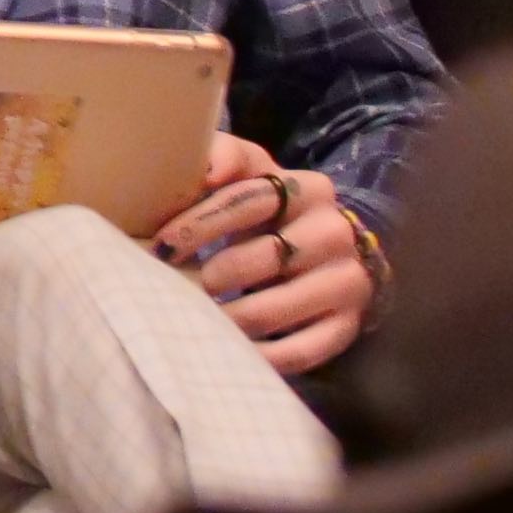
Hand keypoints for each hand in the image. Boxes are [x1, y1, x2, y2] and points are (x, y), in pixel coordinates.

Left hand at [158, 135, 370, 372]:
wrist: (326, 251)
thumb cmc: (267, 208)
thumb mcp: (251, 171)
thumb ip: (225, 156)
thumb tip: (206, 169)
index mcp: (310, 189)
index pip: (252, 199)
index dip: (202, 221)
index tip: (163, 244)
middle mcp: (337, 233)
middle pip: (268, 256)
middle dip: (215, 273)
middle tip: (180, 285)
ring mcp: (348, 282)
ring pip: (279, 307)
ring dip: (230, 317)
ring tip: (197, 319)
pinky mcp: (348, 325)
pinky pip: (302, 350)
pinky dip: (261, 356)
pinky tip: (226, 350)